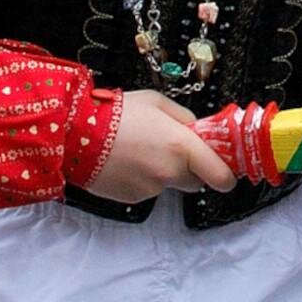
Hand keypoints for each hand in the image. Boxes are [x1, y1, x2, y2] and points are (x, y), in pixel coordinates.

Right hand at [84, 90, 236, 203]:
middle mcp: (170, 172)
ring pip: (169, 185)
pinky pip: (148, 190)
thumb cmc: (114, 114)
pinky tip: (127, 161)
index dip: (226, 175)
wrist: (75, 133)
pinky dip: (142, 179)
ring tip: (139, 151)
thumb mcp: (156, 102)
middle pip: (197, 181)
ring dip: (162, 173)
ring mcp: (151, 188)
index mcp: (182, 146)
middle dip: (190, 169)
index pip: (221, 176)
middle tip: (172, 151)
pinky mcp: (133, 198)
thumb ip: (184, 118)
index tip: (225, 171)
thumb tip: (195, 128)